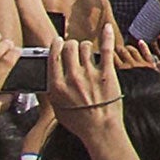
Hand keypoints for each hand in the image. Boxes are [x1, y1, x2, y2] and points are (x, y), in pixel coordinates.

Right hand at [49, 24, 125, 142]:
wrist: (100, 131)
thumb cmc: (79, 122)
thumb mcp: (57, 107)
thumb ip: (53, 89)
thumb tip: (51, 73)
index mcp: (58, 86)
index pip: (53, 56)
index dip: (56, 45)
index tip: (58, 41)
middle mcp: (72, 78)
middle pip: (69, 47)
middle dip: (71, 45)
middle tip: (74, 48)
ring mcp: (90, 75)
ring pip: (85, 46)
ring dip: (86, 46)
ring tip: (87, 50)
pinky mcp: (107, 74)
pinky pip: (107, 49)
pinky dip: (108, 36)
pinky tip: (108, 28)